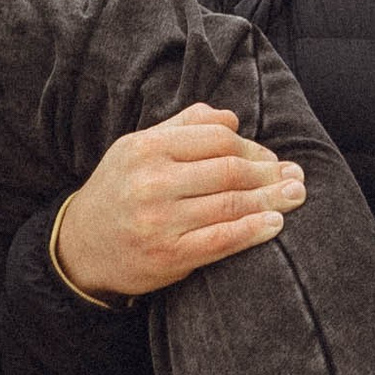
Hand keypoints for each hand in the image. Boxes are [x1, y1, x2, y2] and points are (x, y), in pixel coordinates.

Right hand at [52, 105, 307, 298]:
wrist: (78, 247)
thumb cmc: (119, 191)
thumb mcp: (137, 147)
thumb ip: (183, 127)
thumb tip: (232, 118)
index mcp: (146, 148)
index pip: (217, 139)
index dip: (252, 147)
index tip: (272, 157)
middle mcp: (152, 181)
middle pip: (229, 171)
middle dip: (270, 173)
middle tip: (295, 176)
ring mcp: (160, 220)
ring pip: (231, 205)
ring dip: (272, 200)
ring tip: (296, 195)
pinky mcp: (169, 255)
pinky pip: (222, 239)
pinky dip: (254, 231)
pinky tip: (275, 224)